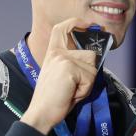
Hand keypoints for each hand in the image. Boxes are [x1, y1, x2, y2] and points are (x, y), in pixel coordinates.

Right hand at [20, 19, 99, 134]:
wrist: (41, 112)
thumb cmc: (54, 98)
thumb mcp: (62, 76)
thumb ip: (73, 64)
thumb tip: (93, 57)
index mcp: (53, 53)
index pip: (62, 29)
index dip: (76, 23)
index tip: (89, 24)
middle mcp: (58, 53)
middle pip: (90, 54)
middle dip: (90, 73)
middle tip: (74, 86)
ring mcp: (64, 59)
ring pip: (93, 67)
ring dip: (87, 83)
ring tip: (72, 90)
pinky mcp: (70, 68)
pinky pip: (90, 79)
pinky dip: (85, 90)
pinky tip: (71, 94)